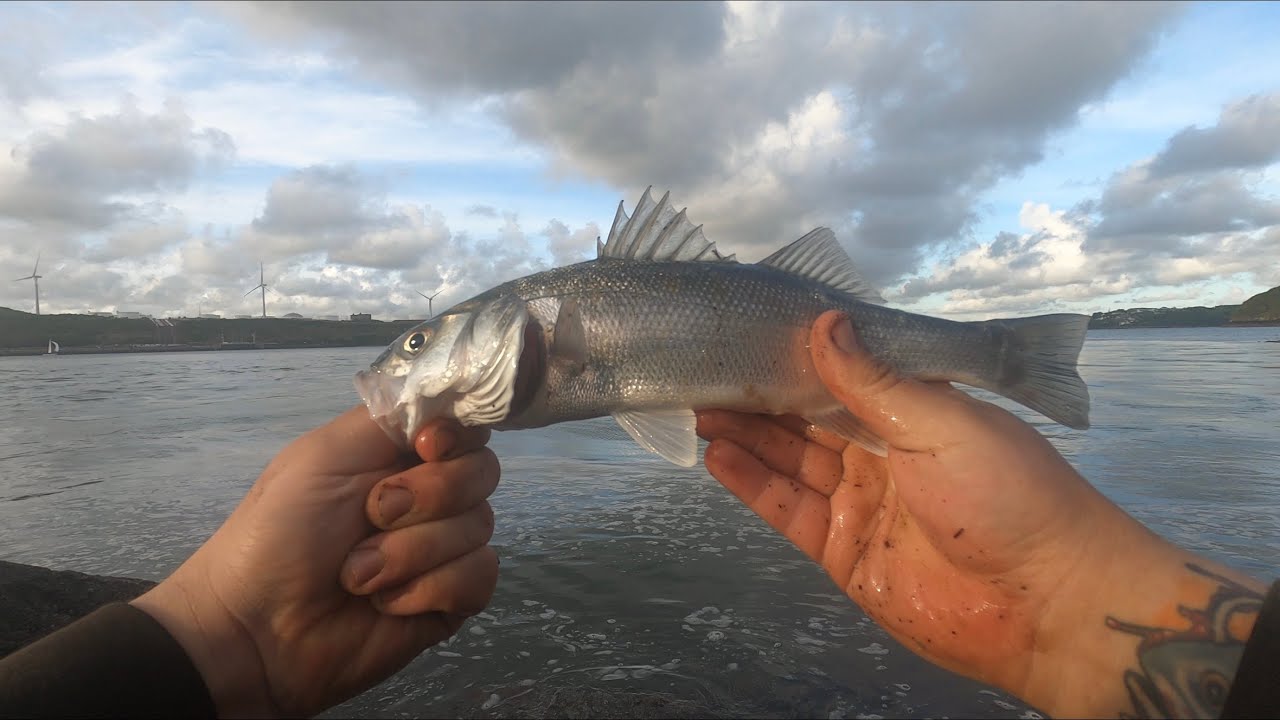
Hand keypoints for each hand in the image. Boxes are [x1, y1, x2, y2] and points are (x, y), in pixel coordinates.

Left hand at [131, 406, 499, 716]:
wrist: (256, 629)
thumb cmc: (278, 533)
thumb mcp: (326, 454)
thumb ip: (392, 415)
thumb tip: (452, 395)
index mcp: (399, 454)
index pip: (466, 426)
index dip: (457, 435)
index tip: (426, 447)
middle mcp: (430, 497)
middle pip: (483, 472)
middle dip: (426, 496)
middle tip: (371, 516)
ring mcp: (444, 550)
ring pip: (480, 527)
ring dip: (411, 552)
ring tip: (358, 575)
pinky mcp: (451, 601)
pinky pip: (479, 577)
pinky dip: (428, 589)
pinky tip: (385, 602)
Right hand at [697, 311, 1264, 717]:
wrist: (1047, 604)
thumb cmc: (1009, 495)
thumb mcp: (945, 423)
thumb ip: (874, 383)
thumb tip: (824, 323)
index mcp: (916, 414)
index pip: (843, 379)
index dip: (797, 360)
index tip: (749, 335)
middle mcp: (882, 454)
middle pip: (807, 420)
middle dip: (759, 397)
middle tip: (705, 372)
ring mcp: (859, 504)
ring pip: (790, 461)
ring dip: (746, 436)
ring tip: (698, 407)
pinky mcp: (842, 552)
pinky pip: (787, 510)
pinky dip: (751, 484)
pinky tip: (717, 456)